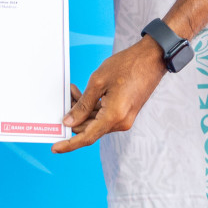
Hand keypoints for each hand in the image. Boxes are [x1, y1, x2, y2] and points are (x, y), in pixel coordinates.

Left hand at [51, 36, 164, 153]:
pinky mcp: (126, 112)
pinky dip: (93, 108)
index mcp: (114, 116)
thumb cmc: (126, 66)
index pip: (87, 137)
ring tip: (75, 90)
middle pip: (90, 129)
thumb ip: (82, 105)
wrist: (151, 58)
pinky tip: (85, 94)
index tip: (56, 148)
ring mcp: (124, 118)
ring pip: (96, 122)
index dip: (69, 144)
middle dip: (74, 116)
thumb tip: (69, 121)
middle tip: (67, 95)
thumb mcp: (98, 82)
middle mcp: (121, 122)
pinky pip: (104, 116)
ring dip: (83, 110)